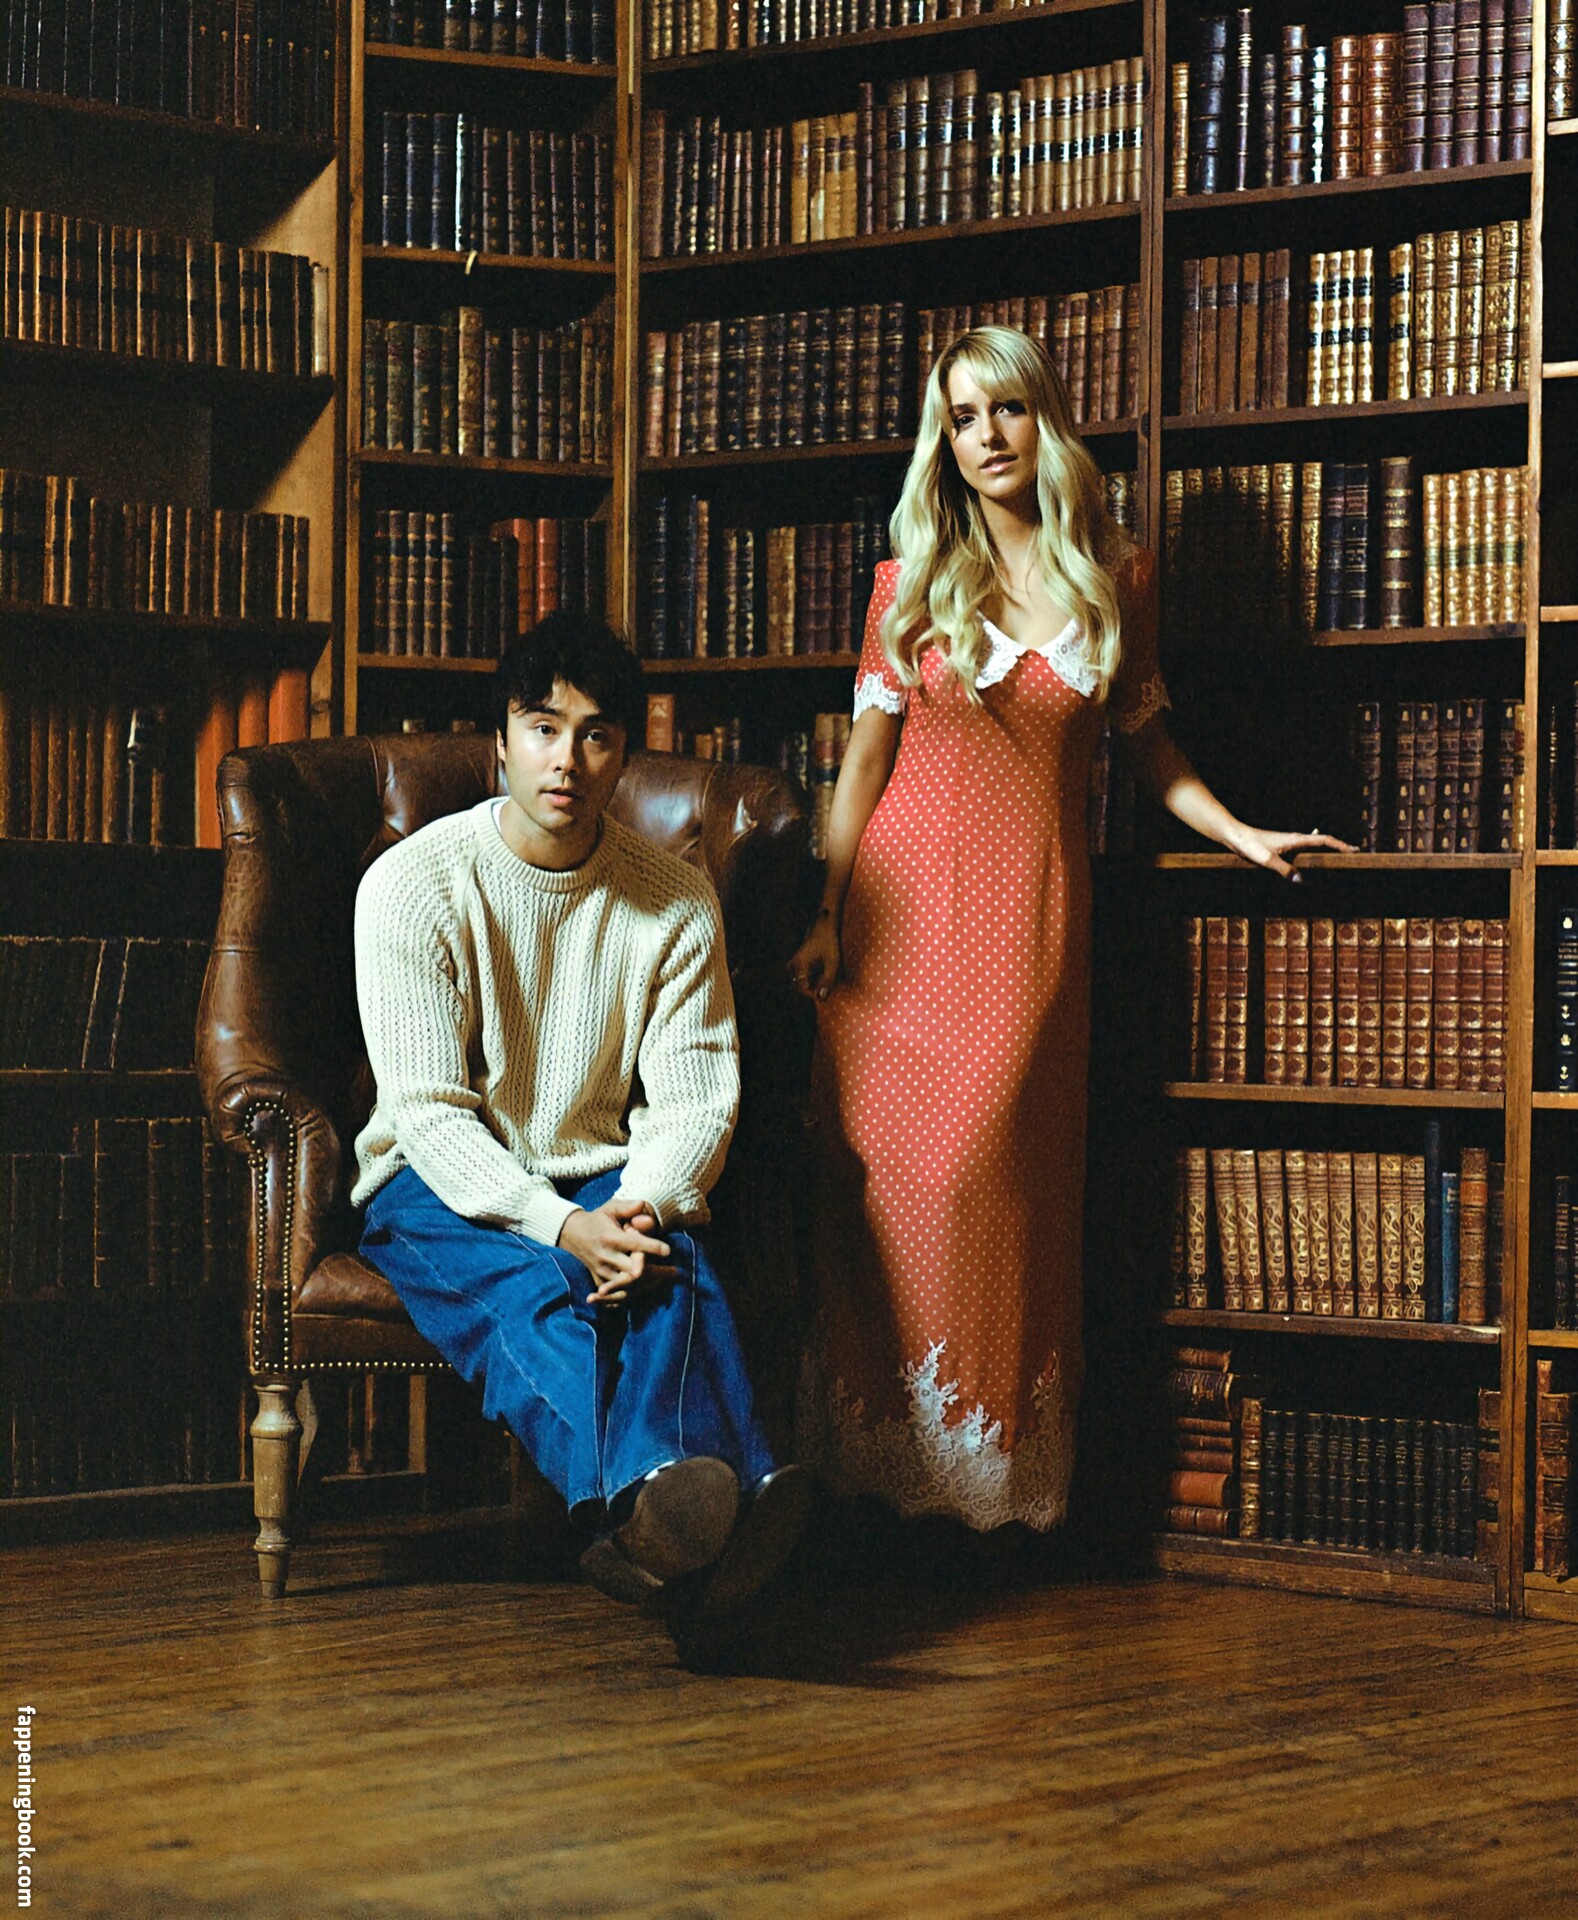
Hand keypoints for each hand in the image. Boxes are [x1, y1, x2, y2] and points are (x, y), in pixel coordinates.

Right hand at [558, 1197, 675, 1307]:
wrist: (572, 1235)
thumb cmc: (598, 1219)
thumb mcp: (610, 1208)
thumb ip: (627, 1207)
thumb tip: (643, 1204)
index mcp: (609, 1237)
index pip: (634, 1244)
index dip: (652, 1247)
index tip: (668, 1250)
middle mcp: (605, 1256)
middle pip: (633, 1270)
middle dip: (652, 1270)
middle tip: (671, 1270)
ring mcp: (602, 1271)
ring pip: (628, 1284)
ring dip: (648, 1283)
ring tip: (665, 1279)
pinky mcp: (600, 1280)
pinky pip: (619, 1293)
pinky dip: (636, 1291)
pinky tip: (652, 1287)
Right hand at [789, 914, 841, 999]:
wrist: (823, 927)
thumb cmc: (829, 943)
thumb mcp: (833, 962)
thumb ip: (828, 981)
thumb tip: (821, 998)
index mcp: (799, 966)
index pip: (802, 990)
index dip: (815, 994)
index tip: (826, 991)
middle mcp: (792, 966)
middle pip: (800, 989)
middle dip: (813, 990)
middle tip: (827, 984)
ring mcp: (792, 966)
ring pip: (801, 985)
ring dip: (813, 986)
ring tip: (825, 978)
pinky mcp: (795, 965)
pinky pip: (801, 979)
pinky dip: (811, 980)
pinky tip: (821, 973)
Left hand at [1224, 822, 1356, 880]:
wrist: (1236, 836)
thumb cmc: (1250, 845)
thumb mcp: (1267, 860)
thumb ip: (1284, 869)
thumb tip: (1300, 880)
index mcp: (1295, 839)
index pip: (1323, 840)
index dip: (1339, 845)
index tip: (1353, 850)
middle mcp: (1294, 839)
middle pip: (1322, 841)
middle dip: (1338, 846)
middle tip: (1354, 852)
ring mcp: (1288, 843)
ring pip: (1313, 845)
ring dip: (1327, 849)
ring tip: (1339, 856)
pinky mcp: (1281, 848)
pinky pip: (1303, 850)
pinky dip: (1313, 853)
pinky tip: (1312, 861)